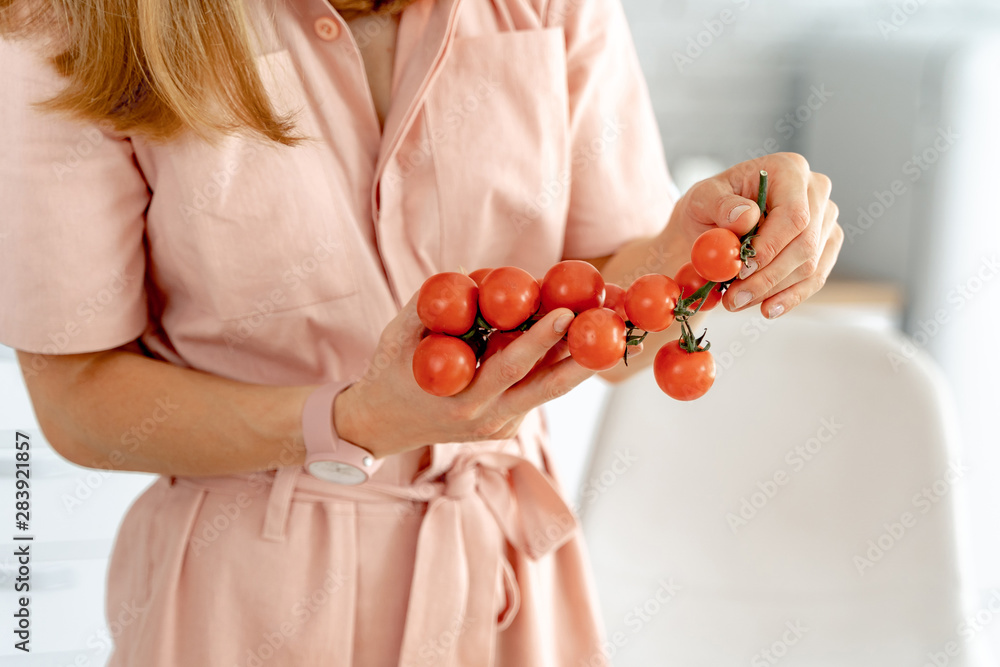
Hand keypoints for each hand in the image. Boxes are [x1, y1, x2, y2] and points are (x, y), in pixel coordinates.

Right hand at [333, 293, 594, 458]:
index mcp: (463, 401)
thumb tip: (468, 275)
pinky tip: (576, 338)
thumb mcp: (396, 339)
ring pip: (549, 389)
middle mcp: (489, 419)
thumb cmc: (388, 376)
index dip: (539, 340)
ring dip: (580, 359)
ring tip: (611, 330)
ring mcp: (502, 425)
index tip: (564, 313)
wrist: (381, 426)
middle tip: (611, 324)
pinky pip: (536, 390)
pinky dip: (556, 364)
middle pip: (548, 386)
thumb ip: (427, 308)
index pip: (510, 368)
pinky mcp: (508, 423)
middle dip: (583, 355)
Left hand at [662, 152, 843, 318]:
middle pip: (805, 244)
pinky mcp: (825, 246)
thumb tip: (747, 217)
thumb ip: (720, 204)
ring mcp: (825, 220)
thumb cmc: (709, 205)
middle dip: (767, 277)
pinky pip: (815, 278)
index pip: (794, 215)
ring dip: (772, 291)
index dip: (770, 247)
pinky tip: (767, 309)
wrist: (714, 219)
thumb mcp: (701, 198)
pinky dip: (789, 297)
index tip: (741, 270)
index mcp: (789, 170)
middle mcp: (816, 191)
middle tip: (733, 298)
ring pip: (810, 266)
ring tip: (736, 302)